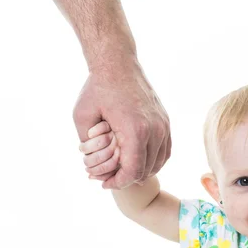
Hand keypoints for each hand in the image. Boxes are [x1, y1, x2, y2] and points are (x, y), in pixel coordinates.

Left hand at [73, 59, 170, 188]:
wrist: (118, 64)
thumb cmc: (98, 88)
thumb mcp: (81, 116)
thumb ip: (86, 144)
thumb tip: (90, 164)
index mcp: (134, 130)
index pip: (133, 170)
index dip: (119, 182)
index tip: (105, 184)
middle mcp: (154, 129)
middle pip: (146, 169)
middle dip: (128, 179)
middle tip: (111, 180)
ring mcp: (163, 125)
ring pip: (159, 162)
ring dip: (142, 171)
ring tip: (125, 172)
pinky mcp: (165, 121)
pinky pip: (165, 150)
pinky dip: (154, 160)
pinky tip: (139, 161)